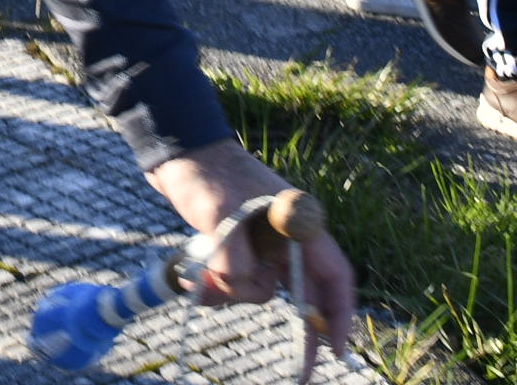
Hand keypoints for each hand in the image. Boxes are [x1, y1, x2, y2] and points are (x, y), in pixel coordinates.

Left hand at [148, 139, 357, 379]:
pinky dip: (219, 290)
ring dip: (233, 295)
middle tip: (303, 374)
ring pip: (262, 292)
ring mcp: (264, 246)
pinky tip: (196, 281)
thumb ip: (231, 251)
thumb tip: (236, 284)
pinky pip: (238, 285)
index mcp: (297, 223)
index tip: (337, 348)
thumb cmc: (204, 171)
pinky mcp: (240, 250)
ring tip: (201, 282)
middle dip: (302, 331)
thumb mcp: (217, 208)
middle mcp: (287, 238)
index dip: (340, 312)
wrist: (176, 154)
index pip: (333, 273)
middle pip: (306, 294)